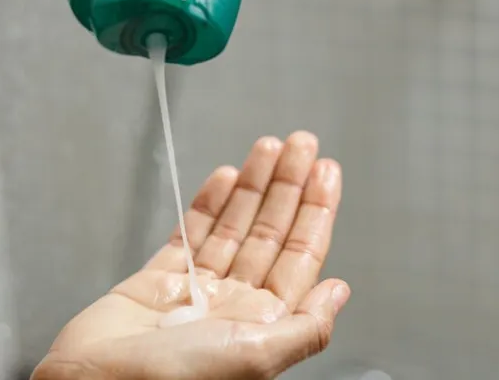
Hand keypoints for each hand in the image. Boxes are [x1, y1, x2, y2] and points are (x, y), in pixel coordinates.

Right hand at [33, 132, 349, 379]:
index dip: (315, 211)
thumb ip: (306, 326)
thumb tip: (340, 292)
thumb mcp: (257, 356)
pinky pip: (189, 234)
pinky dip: (207, 203)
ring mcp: (196, 292)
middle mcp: (234, 307)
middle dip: (287, 185)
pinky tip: (224, 176)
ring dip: (252, 185)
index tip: (326, 171)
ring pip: (233, 227)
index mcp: (263, 325)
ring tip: (268, 147)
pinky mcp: (157, 284)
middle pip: (270, 233)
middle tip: (302, 143)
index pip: (301, 256)